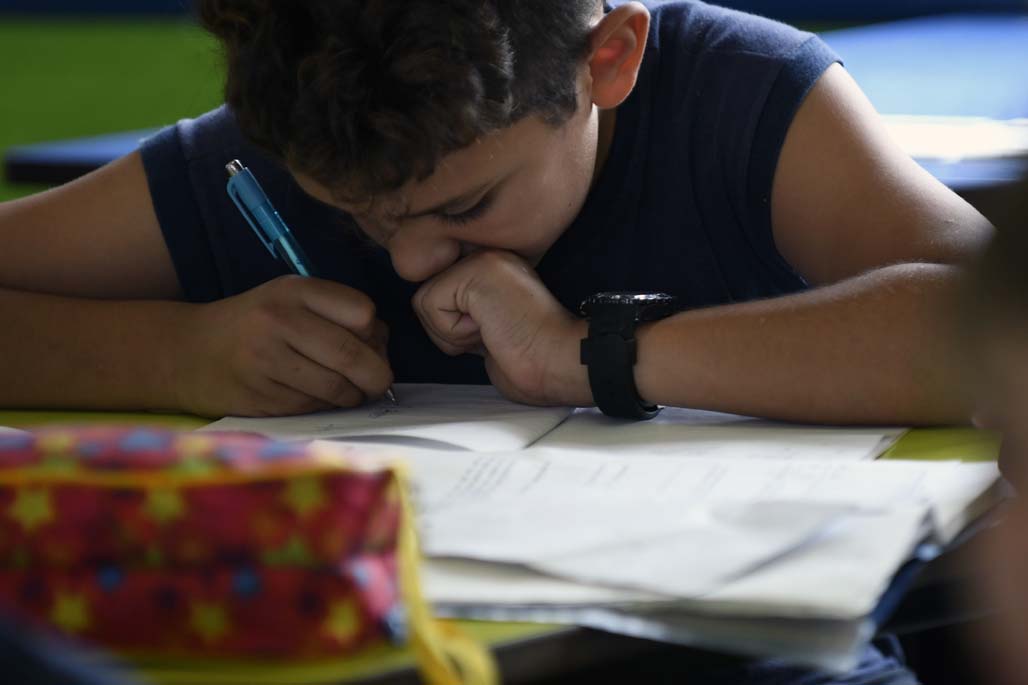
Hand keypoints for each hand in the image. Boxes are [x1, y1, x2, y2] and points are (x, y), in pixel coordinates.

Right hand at [174, 275, 392, 416]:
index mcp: (293, 291)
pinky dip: (325, 407)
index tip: (372, 342)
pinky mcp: (260, 396)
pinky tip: (316, 397)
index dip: (375, 333)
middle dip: (376, 375)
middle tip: (379, 382)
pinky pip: (312, 406)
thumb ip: (336, 314)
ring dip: (352, 395)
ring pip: (336, 387)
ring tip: (348, 391)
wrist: (187, 352)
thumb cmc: (254, 325)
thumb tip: (383, 346)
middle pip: (352, 354)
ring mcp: (267, 360)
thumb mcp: (290, 301)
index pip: (362, 312)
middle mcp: (279, 321)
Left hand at [412, 250, 590, 405]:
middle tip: (492, 335)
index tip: (493, 337)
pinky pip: (430, 305)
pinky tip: (490, 329)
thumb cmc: (536, 360)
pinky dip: (453, 332)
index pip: (441, 295)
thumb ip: (466, 315)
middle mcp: (488, 257)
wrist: (562, 361)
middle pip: (427, 296)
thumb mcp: (491, 330)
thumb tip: (437, 317)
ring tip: (492, 331)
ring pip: (424, 300)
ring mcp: (482, 259)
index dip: (455, 328)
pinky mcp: (474, 271)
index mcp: (494, 271)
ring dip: (452, 332)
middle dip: (448, 331)